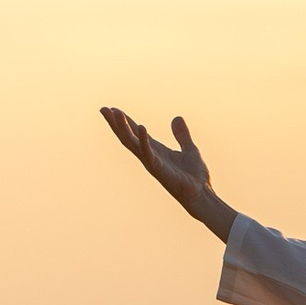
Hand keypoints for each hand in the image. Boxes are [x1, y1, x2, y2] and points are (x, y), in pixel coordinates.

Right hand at [102, 109, 234, 239]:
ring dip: (123, 128)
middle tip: (103, 109)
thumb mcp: (189, 148)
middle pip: (128, 137)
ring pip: (133, 143)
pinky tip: (142, 127)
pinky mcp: (159, 169)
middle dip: (116, 124)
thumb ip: (182, 135)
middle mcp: (150, 156)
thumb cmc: (194, 176)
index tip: (113, 109)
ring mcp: (152, 163)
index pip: (136, 133)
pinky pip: (149, 153)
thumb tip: (177, 118)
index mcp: (155, 150)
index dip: (125, 121)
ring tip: (115, 113)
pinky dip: (145, 141)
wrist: (201, 195)